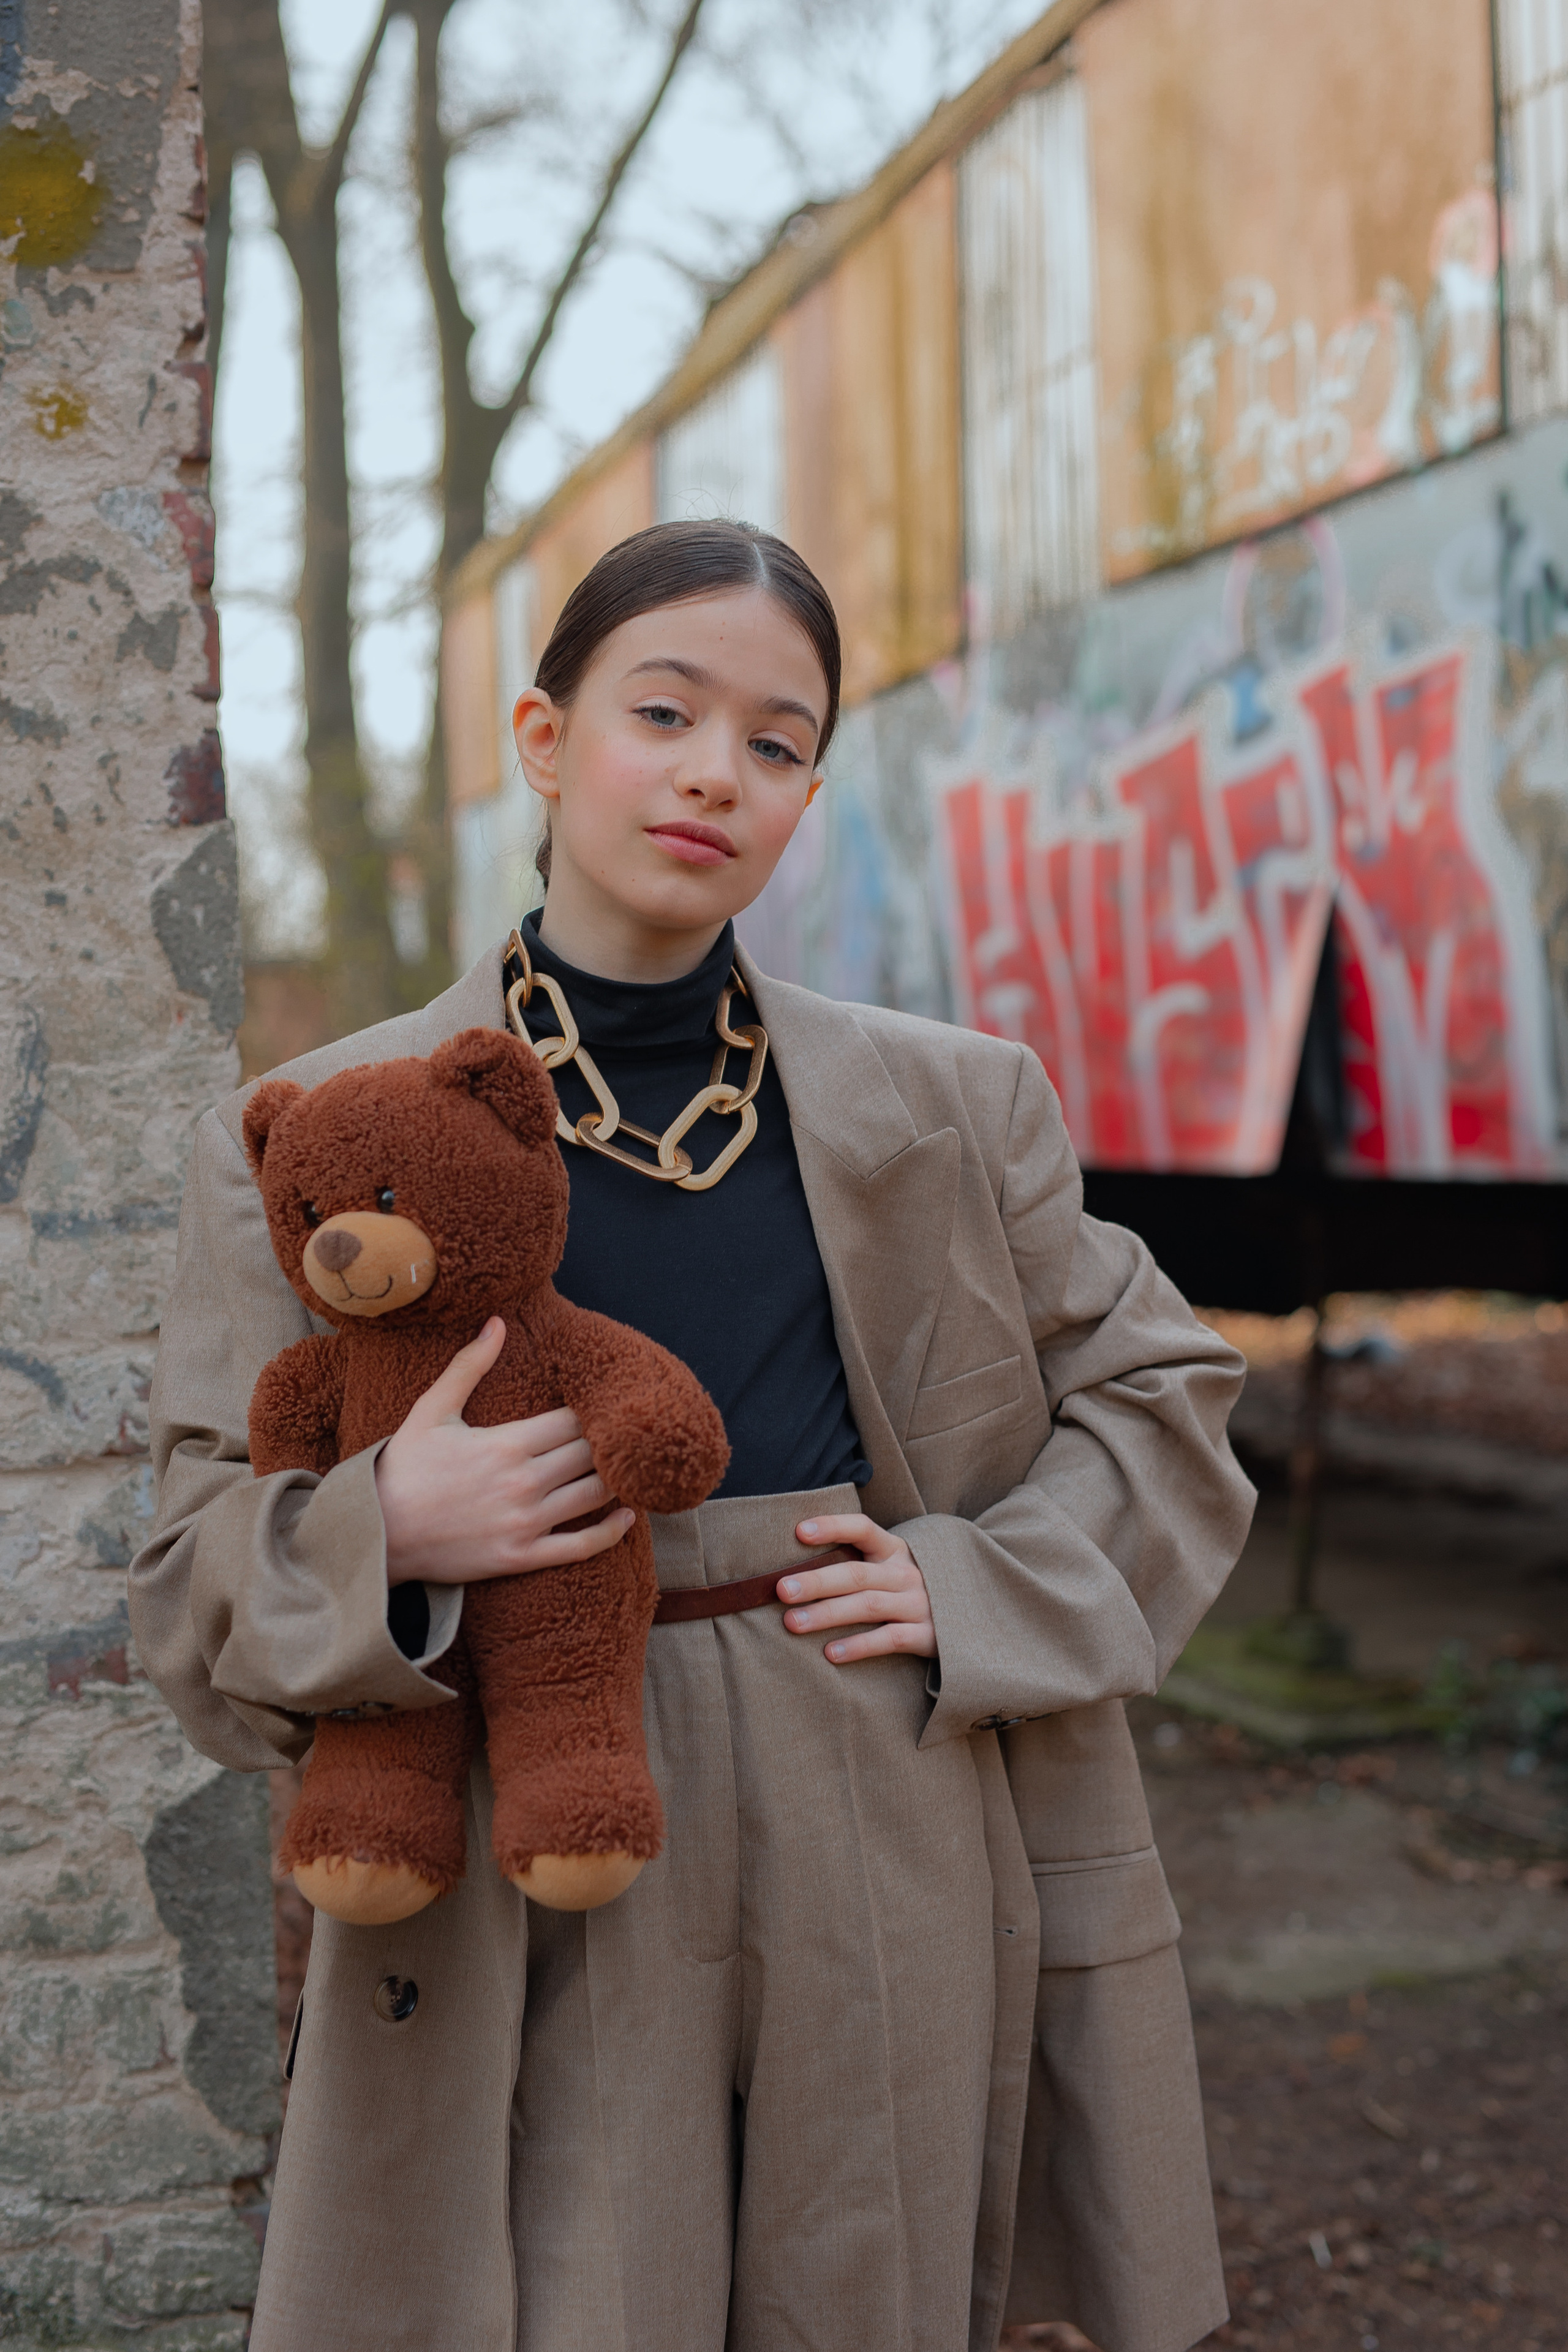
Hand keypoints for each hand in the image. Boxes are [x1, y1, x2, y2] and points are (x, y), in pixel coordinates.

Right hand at [376, 1316, 633, 1586]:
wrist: (376, 1532)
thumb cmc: (403, 1467)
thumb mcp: (432, 1410)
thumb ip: (470, 1365)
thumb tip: (498, 1321)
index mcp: (506, 1442)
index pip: (573, 1420)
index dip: (594, 1411)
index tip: (604, 1405)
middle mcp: (523, 1482)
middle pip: (590, 1454)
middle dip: (609, 1442)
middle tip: (625, 1435)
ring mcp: (525, 1523)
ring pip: (594, 1495)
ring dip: (618, 1480)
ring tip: (632, 1468)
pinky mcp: (521, 1558)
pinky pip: (581, 1547)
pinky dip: (612, 1533)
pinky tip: (628, 1518)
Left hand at [777, 1513, 935, 1663]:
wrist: (974, 1618)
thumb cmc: (912, 1591)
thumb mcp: (892, 1567)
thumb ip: (858, 1563)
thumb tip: (797, 1570)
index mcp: (895, 1550)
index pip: (863, 1529)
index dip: (833, 1526)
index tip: (798, 1531)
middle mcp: (907, 1574)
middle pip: (856, 1573)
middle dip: (816, 1581)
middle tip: (781, 1590)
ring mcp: (920, 1604)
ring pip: (868, 1605)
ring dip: (827, 1614)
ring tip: (792, 1623)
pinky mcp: (928, 1635)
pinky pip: (889, 1639)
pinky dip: (859, 1646)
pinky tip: (830, 1653)